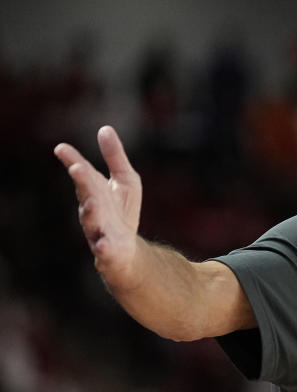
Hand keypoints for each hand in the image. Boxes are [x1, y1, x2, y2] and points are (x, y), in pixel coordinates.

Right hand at [54, 126, 142, 289]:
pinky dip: (103, 247)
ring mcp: (98, 231)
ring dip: (90, 212)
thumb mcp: (125, 181)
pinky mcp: (108, 251)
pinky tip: (103, 245)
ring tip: (92, 203)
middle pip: (87, 194)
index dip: (74, 161)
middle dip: (82, 182)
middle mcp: (92, 210)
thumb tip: (105, 129)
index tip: (62, 149)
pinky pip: (104, 250)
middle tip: (77, 168)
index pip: (84, 175)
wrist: (127, 250)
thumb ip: (115, 157)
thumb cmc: (122, 213)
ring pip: (91, 222)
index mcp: (94, 192)